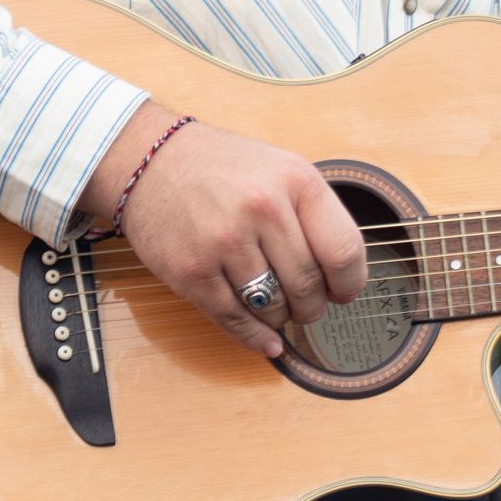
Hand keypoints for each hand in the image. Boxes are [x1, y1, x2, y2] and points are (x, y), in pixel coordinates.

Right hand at [80, 106, 367, 356]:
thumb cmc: (223, 168)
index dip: (349, 283)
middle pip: (309, 287)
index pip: (344, 251)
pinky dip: (256, 338)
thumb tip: (344, 277)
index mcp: (295, 180)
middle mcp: (262, 208)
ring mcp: (224, 241)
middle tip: (307, 303)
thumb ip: (315, 215)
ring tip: (277, 306)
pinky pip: (236, 320)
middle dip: (313, 306)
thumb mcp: (282, 168)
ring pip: (275, 308)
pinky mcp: (191, 271)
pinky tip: (267, 340)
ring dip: (281, 317)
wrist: (151, 161)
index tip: (343, 291)